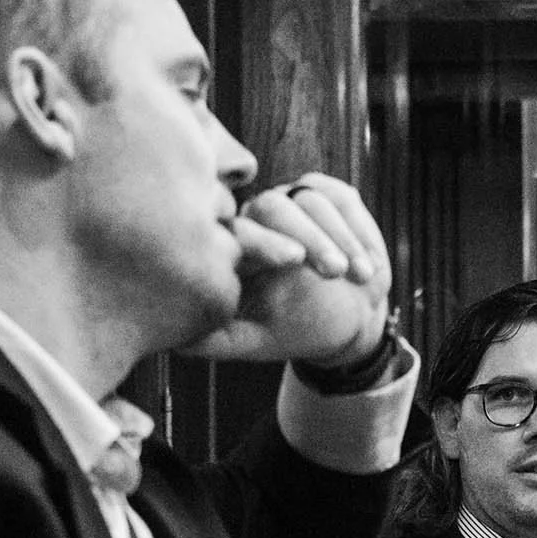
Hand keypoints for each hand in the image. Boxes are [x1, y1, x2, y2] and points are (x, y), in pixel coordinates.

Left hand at [189, 173, 392, 365]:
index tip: (293, 262)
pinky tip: (364, 265)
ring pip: (312, 200)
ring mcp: (297, 202)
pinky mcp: (332, 195)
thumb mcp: (252, 340)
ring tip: (357, 275)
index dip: (265, 240)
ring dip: (340, 238)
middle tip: (333, 271)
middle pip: (275, 205)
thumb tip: (172, 342)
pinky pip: (342, 198)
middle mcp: (260, 215)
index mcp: (235, 244)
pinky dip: (356, 230)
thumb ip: (213, 339)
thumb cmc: (295, 331)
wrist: (347, 321)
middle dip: (310, 237)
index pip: (240, 229)